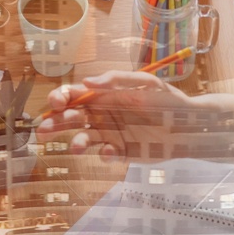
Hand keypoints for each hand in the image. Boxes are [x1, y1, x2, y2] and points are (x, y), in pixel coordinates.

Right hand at [37, 70, 201, 162]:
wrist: (190, 125)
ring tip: (78, 147)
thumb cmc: (167, 99)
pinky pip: (107, 155)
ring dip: (77, 142)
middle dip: (55, 123)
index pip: (75, 96)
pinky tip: (112, 152)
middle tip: (43, 130)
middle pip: (72, 119)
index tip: (56, 103)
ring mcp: (111, 134)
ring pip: (85, 139)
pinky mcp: (122, 152)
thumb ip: (115, 79)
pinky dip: (105, 155)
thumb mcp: (143, 82)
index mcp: (104, 96)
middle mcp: (103, 115)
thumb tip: (87, 82)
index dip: (62, 98)